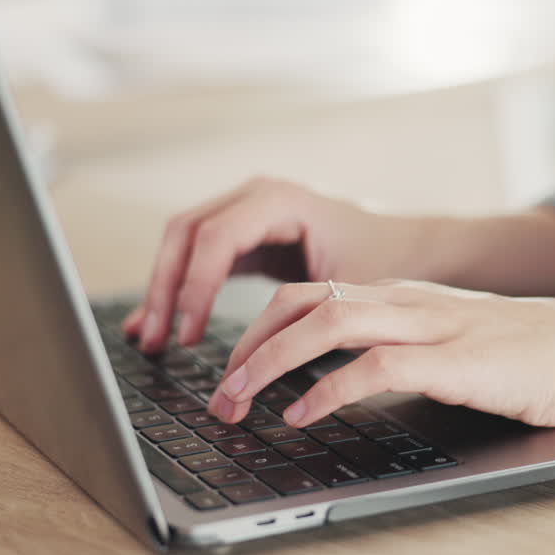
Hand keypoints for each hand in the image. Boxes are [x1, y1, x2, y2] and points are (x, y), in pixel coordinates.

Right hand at [122, 177, 437, 351]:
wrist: (407, 245)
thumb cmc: (385, 262)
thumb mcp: (349, 285)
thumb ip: (305, 312)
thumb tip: (261, 358)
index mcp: (281, 200)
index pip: (216, 237)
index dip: (195, 286)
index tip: (187, 333)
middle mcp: (257, 195)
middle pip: (186, 233)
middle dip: (165, 288)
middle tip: (153, 341)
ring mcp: (247, 210)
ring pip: (183, 242)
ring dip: (163, 289)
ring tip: (147, 339)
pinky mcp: (246, 234)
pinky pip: (198, 255)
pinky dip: (179, 288)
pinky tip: (160, 323)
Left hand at [205, 279, 554, 427]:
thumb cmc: (532, 354)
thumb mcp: (452, 341)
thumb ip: (404, 349)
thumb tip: (346, 381)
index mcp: (403, 296)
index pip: (309, 294)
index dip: (258, 327)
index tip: (230, 366)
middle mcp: (407, 301)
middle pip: (302, 301)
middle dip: (247, 343)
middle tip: (218, 391)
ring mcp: (429, 325)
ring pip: (326, 323)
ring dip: (269, 362)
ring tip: (237, 400)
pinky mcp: (453, 359)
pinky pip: (373, 367)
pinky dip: (327, 391)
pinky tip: (302, 415)